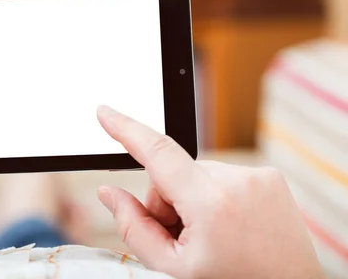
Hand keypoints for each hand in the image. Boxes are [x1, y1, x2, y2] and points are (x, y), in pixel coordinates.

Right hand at [96, 106, 323, 278]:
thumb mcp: (172, 270)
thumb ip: (133, 228)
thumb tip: (109, 193)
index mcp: (211, 203)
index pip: (158, 152)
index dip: (126, 129)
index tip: (105, 112)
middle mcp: (238, 181)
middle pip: (173, 174)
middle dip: (167, 202)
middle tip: (184, 240)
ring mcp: (258, 178)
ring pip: (197, 175)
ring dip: (193, 201)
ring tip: (212, 237)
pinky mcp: (270, 179)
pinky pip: (223, 177)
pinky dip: (217, 198)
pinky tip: (230, 227)